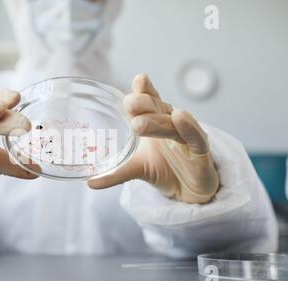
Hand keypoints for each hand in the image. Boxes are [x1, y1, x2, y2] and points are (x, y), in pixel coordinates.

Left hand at [88, 74, 218, 203]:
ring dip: (156, 122)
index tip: (137, 80)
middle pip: (158, 109)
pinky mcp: (201, 151)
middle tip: (129, 103)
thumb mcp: (138, 168)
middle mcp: (172, 123)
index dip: (144, 90)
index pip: (150, 101)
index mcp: (156, 121)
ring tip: (139, 123)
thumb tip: (90, 182)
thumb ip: (116, 172)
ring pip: (171, 124)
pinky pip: (195, 137)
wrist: (189, 190)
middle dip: (144, 104)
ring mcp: (186, 135)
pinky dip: (188, 127)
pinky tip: (180, 117)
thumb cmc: (165, 169)